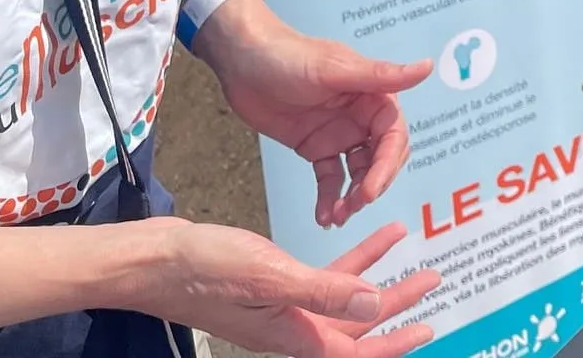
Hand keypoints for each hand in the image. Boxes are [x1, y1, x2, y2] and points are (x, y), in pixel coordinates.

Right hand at [127, 219, 437, 357]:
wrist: (151, 259)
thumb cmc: (203, 270)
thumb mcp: (272, 276)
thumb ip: (326, 292)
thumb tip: (372, 307)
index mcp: (291, 335)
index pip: (353, 351)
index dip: (392, 343)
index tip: (426, 327)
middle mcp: (289, 326)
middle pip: (354, 324)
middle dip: (394, 301)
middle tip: (431, 277)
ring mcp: (279, 306)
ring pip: (340, 296)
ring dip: (373, 273)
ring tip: (406, 240)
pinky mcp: (270, 284)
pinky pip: (320, 275)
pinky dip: (347, 259)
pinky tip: (372, 236)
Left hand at [194, 0, 429, 229]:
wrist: (241, 60)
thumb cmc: (289, 56)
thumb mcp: (335, 69)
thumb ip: (381, 76)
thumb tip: (427, 67)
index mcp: (374, 96)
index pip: (393, 136)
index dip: (387, 165)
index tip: (371, 190)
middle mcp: (362, 117)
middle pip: (380, 159)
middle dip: (372, 185)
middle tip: (354, 207)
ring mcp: (339, 133)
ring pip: (358, 173)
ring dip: (353, 196)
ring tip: (338, 216)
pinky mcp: (315, 146)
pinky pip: (330, 177)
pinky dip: (329, 198)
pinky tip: (324, 216)